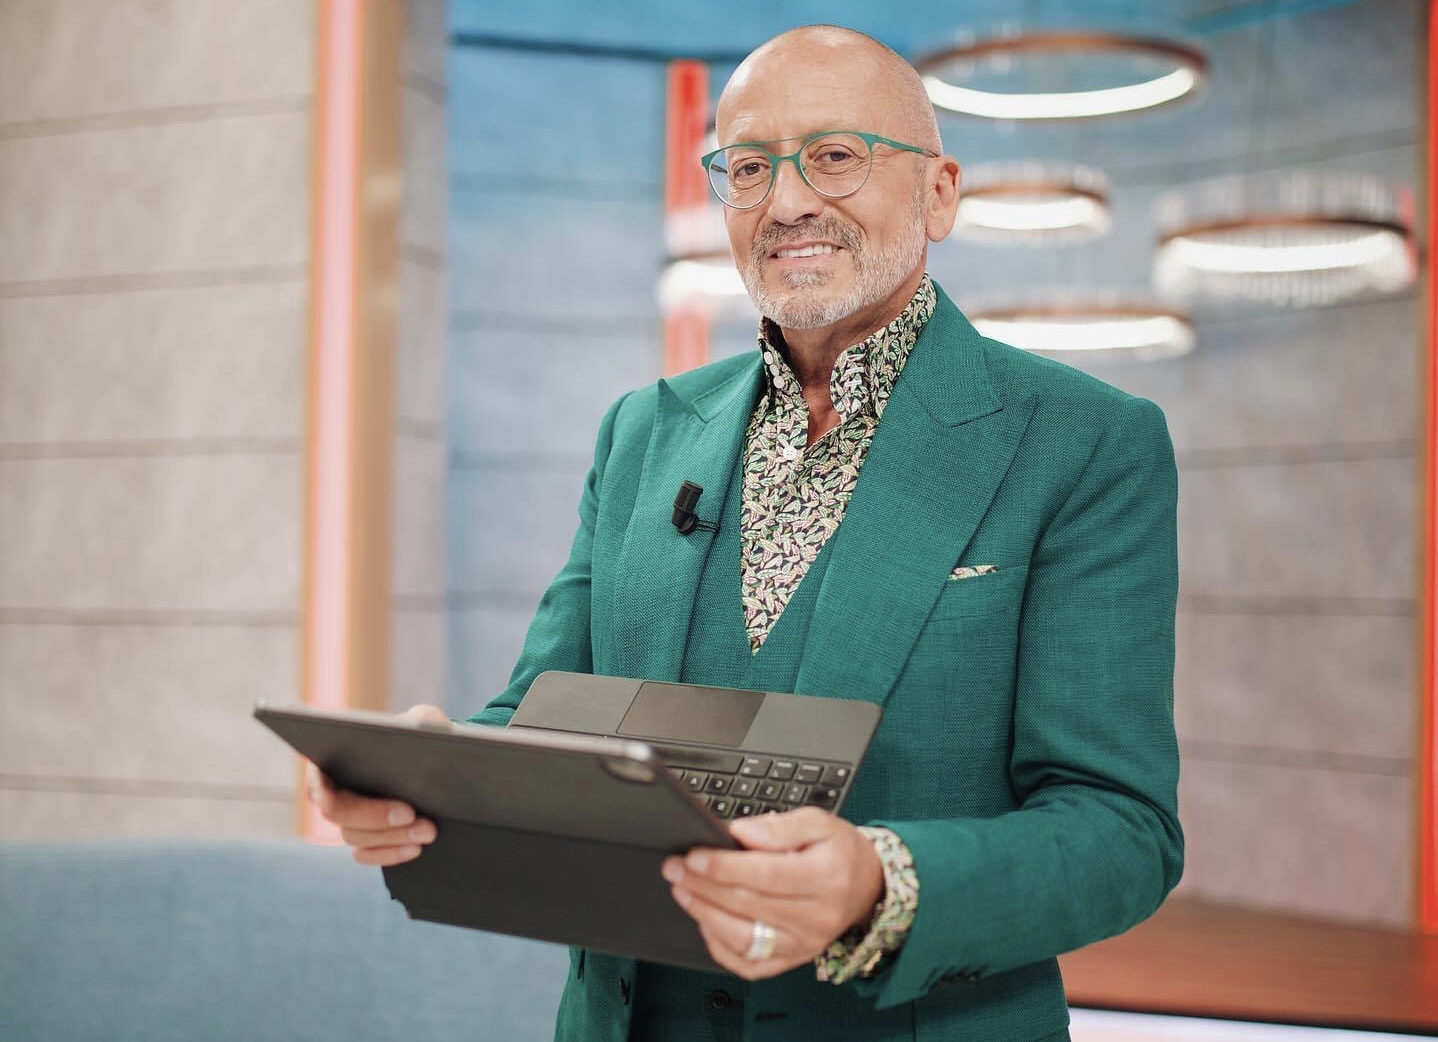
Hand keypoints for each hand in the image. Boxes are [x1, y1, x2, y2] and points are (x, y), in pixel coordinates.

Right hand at [304, 703, 447, 866]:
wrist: (429, 759)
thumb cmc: (417, 733)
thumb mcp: (423, 719)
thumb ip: (422, 719)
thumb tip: (423, 730)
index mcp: (330, 758)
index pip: (322, 784)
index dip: (354, 800)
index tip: (403, 808)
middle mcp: (329, 791)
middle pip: (341, 814)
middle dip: (379, 819)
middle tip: (415, 817)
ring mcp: (345, 818)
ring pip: (356, 837)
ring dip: (393, 837)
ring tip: (428, 832)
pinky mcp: (362, 837)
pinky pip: (365, 854)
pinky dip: (389, 853)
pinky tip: (416, 848)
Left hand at [661, 807, 883, 979]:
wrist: (866, 887)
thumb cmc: (838, 852)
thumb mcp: (819, 823)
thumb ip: (779, 826)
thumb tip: (740, 833)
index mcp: (824, 877)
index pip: (765, 874)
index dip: (724, 866)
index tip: (694, 855)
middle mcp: (815, 916)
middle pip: (748, 904)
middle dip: (703, 885)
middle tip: (675, 868)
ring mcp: (803, 944)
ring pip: (743, 938)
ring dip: (705, 915)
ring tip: (683, 891)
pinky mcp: (793, 960)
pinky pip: (750, 964)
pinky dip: (721, 948)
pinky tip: (706, 923)